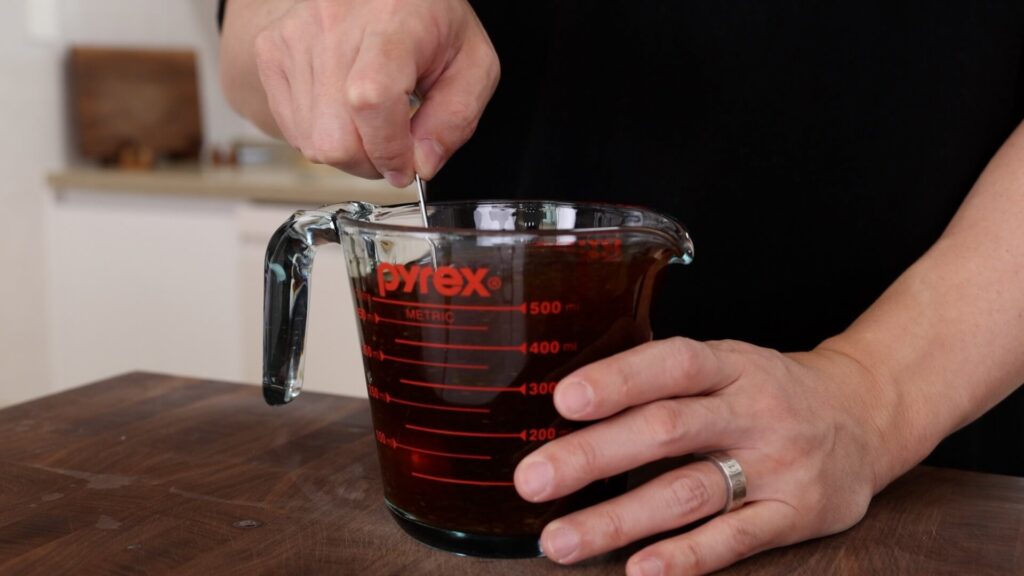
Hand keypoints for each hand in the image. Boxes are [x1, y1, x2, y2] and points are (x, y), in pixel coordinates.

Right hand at [252, 0, 498, 184]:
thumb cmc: (431, 22)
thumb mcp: (473, 65)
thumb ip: (456, 119)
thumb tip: (422, 165)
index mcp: (392, 22)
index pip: (371, 99)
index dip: (389, 149)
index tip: (408, 163)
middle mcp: (334, 23)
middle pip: (335, 137)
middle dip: (370, 161)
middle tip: (393, 146)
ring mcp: (295, 37)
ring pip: (313, 142)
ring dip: (349, 151)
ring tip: (371, 123)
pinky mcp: (271, 51)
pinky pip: (293, 130)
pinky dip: (323, 137)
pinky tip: (345, 112)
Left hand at [514, 337, 895, 574]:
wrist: (866, 414)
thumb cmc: (768, 390)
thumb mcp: (728, 364)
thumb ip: (665, 382)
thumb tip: (569, 406)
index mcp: (730, 365)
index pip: (672, 365)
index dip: (619, 380)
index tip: (565, 400)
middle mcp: (753, 411)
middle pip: (667, 432)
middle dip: (593, 457)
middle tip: (532, 480)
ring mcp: (776, 465)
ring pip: (688, 493)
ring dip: (618, 519)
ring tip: (560, 541)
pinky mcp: (796, 514)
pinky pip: (734, 539)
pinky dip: (685, 556)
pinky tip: (639, 568)